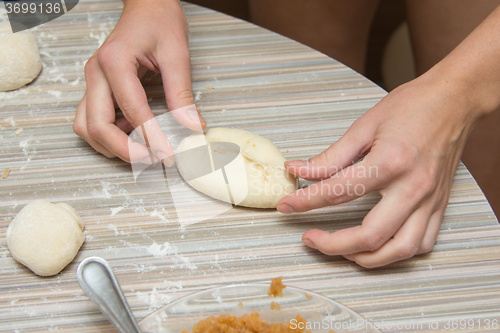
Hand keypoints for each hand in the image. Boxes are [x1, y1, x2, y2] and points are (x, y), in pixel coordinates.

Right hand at [73, 0, 204, 164]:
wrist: (147, 5)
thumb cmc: (160, 21)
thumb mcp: (177, 54)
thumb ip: (182, 93)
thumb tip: (191, 126)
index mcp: (114, 61)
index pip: (132, 110)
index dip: (150, 138)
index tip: (168, 155)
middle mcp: (96, 73)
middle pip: (96, 125)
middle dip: (123, 150)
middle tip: (152, 160)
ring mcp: (92, 81)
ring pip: (86, 127)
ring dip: (110, 146)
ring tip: (141, 151)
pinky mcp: (97, 88)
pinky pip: (92, 120)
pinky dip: (108, 135)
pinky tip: (133, 136)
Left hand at [277, 71, 479, 267]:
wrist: (454, 100)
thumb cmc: (412, 106)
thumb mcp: (364, 126)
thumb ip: (331, 156)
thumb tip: (299, 170)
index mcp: (390, 162)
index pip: (337, 192)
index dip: (305, 202)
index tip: (287, 206)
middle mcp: (413, 187)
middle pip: (370, 235)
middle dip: (333, 245)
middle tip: (310, 239)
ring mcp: (430, 200)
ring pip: (400, 249)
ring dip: (366, 258)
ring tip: (341, 250)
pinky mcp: (440, 205)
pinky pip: (422, 243)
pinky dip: (397, 252)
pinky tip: (378, 245)